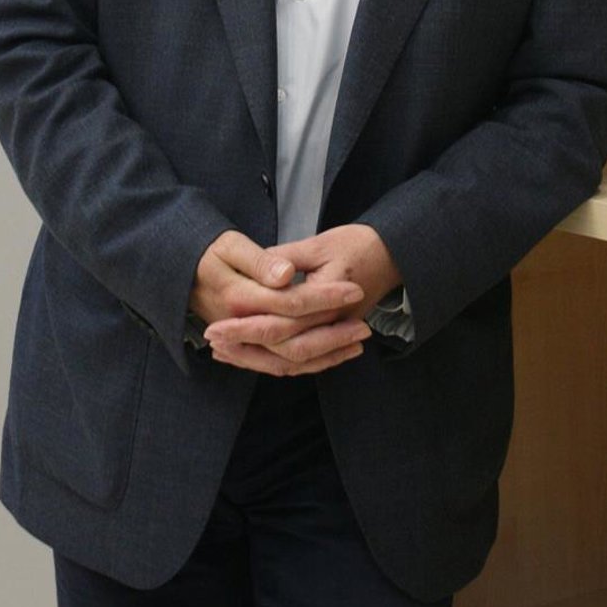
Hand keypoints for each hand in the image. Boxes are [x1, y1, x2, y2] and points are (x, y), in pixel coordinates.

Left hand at [205, 224, 401, 376]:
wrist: (393, 255)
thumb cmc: (357, 243)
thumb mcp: (321, 242)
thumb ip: (288, 258)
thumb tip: (258, 272)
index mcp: (328, 297)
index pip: (281, 320)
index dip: (246, 326)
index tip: (216, 326)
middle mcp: (334, 322)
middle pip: (286, 348)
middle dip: (246, 349)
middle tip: (213, 343)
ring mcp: (336, 333)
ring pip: (296, 362)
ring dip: (259, 361)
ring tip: (226, 354)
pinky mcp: (335, 335)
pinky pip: (307, 361)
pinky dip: (280, 363)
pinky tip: (256, 358)